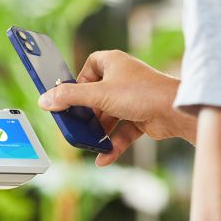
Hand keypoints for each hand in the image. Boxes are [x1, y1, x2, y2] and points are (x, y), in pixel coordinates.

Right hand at [37, 50, 195, 165]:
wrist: (176, 111)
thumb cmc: (142, 93)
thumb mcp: (98, 94)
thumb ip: (70, 97)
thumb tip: (45, 100)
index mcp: (112, 63)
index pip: (88, 67)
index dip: (78, 82)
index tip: (68, 96)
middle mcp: (122, 78)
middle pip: (95, 95)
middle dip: (87, 113)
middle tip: (76, 124)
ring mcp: (132, 98)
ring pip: (108, 115)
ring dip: (99, 131)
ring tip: (89, 142)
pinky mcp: (140, 116)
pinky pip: (121, 130)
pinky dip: (113, 143)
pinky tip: (103, 157)